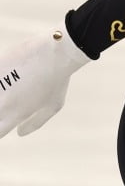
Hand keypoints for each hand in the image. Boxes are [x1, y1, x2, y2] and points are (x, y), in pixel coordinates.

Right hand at [0, 21, 91, 137]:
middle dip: (0, 109)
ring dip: (0, 91)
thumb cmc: (57, 80)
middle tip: (12, 97)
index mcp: (15, 115)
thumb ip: (35, 123)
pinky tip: (6, 76)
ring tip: (10, 86)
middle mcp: (1, 104)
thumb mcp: (53, 105)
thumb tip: (20, 133)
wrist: (54, 52)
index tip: (4, 120)